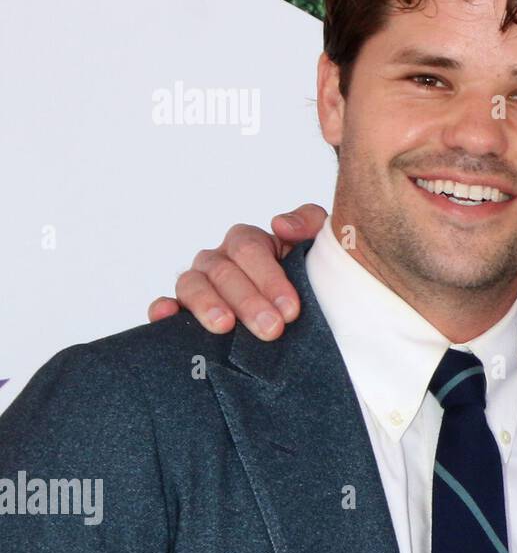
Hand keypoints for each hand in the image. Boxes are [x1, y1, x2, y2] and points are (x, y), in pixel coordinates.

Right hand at [147, 203, 326, 339]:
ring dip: (207, 305)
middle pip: (224, 272)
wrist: (297, 312)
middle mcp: (218, 260)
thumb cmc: (306, 275)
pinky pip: (163, 305)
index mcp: (247, 242)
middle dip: (249, 302)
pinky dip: (162, 309)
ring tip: (225, 326)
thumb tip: (280, 224)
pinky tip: (166, 315)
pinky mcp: (182, 310)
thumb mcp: (317, 244)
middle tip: (271, 329)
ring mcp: (198, 284)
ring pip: (191, 285)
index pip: (250, 250)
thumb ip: (310, 222)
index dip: (270, 279)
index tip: (291, 310)